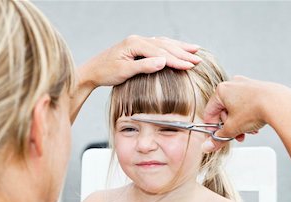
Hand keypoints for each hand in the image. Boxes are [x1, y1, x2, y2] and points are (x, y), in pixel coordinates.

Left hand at [70, 35, 200, 121]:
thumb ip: (144, 66)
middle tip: (198, 59)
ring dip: (179, 47)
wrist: (92, 71)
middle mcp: (137, 40)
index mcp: (134, 44)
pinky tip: (178, 48)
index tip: (190, 66)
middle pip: (165, 45)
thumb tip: (163, 61)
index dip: (177, 60)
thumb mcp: (124, 72)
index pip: (161, 52)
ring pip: (163, 43)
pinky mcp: (137, 47)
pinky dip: (170, 47)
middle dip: (183, 53)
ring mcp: (138, 42)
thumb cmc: (106, 73)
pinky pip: (158, 45)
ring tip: (195, 50)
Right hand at [202, 76, 290, 151]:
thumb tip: (208, 146)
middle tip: (234, 135)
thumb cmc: (255, 110)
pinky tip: (254, 125)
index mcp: (221, 90)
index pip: (210, 112)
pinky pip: (247, 104)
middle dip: (229, 126)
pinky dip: (248, 116)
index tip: (215, 137)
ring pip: (236, 109)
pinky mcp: (257, 88)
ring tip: (247, 131)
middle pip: (224, 110)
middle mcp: (233, 84)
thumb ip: (218, 138)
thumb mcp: (232, 128)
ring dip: (239, 123)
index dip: (212, 128)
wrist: (279, 104)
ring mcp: (246, 85)